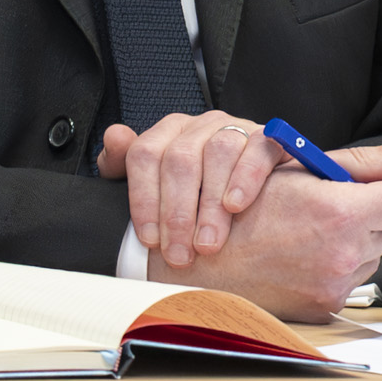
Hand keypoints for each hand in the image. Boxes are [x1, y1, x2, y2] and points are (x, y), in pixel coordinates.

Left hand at [98, 110, 284, 273]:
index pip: (144, 155)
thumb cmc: (200, 188)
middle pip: (179, 160)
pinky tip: (236, 206)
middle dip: (176, 214)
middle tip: (179, 254)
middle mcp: (199, 126)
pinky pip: (257, 151)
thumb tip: (114, 136)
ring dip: (209, 205)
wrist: (259, 189)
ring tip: (208, 243)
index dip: (143, 199)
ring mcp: (234, 128)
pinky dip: (245, 178)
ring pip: (217, 154)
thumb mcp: (158, 182)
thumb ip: (126, 163)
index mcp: (168, 132)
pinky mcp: (267, 139)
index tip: (149, 239)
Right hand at [186, 161, 381, 323]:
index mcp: (342, 211)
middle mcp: (346, 253)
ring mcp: (337, 285)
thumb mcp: (294, 170)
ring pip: (370, 256)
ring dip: (352, 244)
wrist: (202, 266)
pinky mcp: (326, 308)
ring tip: (306, 233)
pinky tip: (299, 257)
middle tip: (329, 209)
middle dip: (371, 217)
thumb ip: (357, 162)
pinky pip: (349, 282)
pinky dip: (332, 269)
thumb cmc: (239, 211)